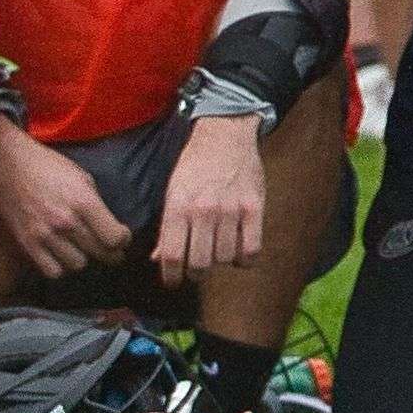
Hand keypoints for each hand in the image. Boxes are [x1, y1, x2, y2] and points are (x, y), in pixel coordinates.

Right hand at [0, 123, 129, 283]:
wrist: (9, 165)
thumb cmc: (49, 166)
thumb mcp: (82, 177)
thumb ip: (96, 204)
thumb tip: (109, 225)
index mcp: (83, 202)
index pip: (114, 238)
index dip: (123, 240)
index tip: (122, 237)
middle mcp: (66, 222)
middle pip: (99, 253)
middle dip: (111, 253)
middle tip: (112, 251)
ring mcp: (45, 235)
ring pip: (77, 265)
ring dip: (84, 258)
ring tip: (83, 249)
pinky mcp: (27, 243)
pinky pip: (52, 270)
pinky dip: (60, 267)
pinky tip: (62, 255)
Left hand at [152, 116, 266, 280]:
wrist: (226, 133)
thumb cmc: (195, 165)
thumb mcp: (173, 192)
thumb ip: (167, 229)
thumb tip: (158, 259)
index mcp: (178, 206)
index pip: (171, 255)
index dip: (171, 277)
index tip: (174, 280)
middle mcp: (204, 209)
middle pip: (199, 264)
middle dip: (196, 273)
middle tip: (197, 266)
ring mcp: (231, 209)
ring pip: (225, 259)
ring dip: (220, 262)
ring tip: (218, 251)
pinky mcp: (254, 207)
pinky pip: (251, 250)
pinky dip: (245, 259)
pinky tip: (239, 251)